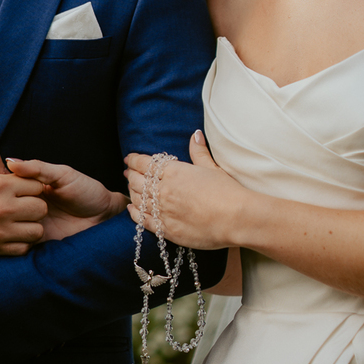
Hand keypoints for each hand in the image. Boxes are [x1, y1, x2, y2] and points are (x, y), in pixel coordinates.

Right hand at [0, 149, 46, 257]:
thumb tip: (10, 168)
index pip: (37, 185)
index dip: (30, 185)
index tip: (20, 188)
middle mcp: (2, 209)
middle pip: (41, 208)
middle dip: (33, 204)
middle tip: (20, 204)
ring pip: (36, 230)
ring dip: (30, 225)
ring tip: (18, 220)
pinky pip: (23, 248)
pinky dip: (21, 242)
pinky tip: (10, 233)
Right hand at [4, 159, 126, 240]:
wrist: (104, 217)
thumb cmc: (86, 190)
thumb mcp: (62, 174)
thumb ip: (37, 168)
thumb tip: (10, 162)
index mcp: (29, 186)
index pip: (5, 185)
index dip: (5, 186)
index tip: (14, 188)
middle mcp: (25, 205)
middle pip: (4, 207)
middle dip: (14, 207)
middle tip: (39, 204)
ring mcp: (29, 224)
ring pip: (9, 226)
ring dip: (20, 223)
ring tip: (44, 217)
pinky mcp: (35, 241)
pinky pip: (19, 243)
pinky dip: (22, 239)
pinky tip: (37, 231)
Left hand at [125, 133, 245, 250]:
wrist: (236, 218)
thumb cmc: (227, 191)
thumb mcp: (212, 167)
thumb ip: (199, 151)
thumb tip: (195, 134)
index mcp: (173, 172)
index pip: (145, 164)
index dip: (134, 160)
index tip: (130, 159)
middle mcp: (164, 190)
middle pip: (137, 181)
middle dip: (130, 175)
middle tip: (128, 173)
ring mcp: (164, 211)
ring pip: (138, 200)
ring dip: (131, 192)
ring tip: (130, 188)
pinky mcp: (167, 230)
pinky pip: (143, 220)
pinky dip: (134, 213)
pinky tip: (132, 209)